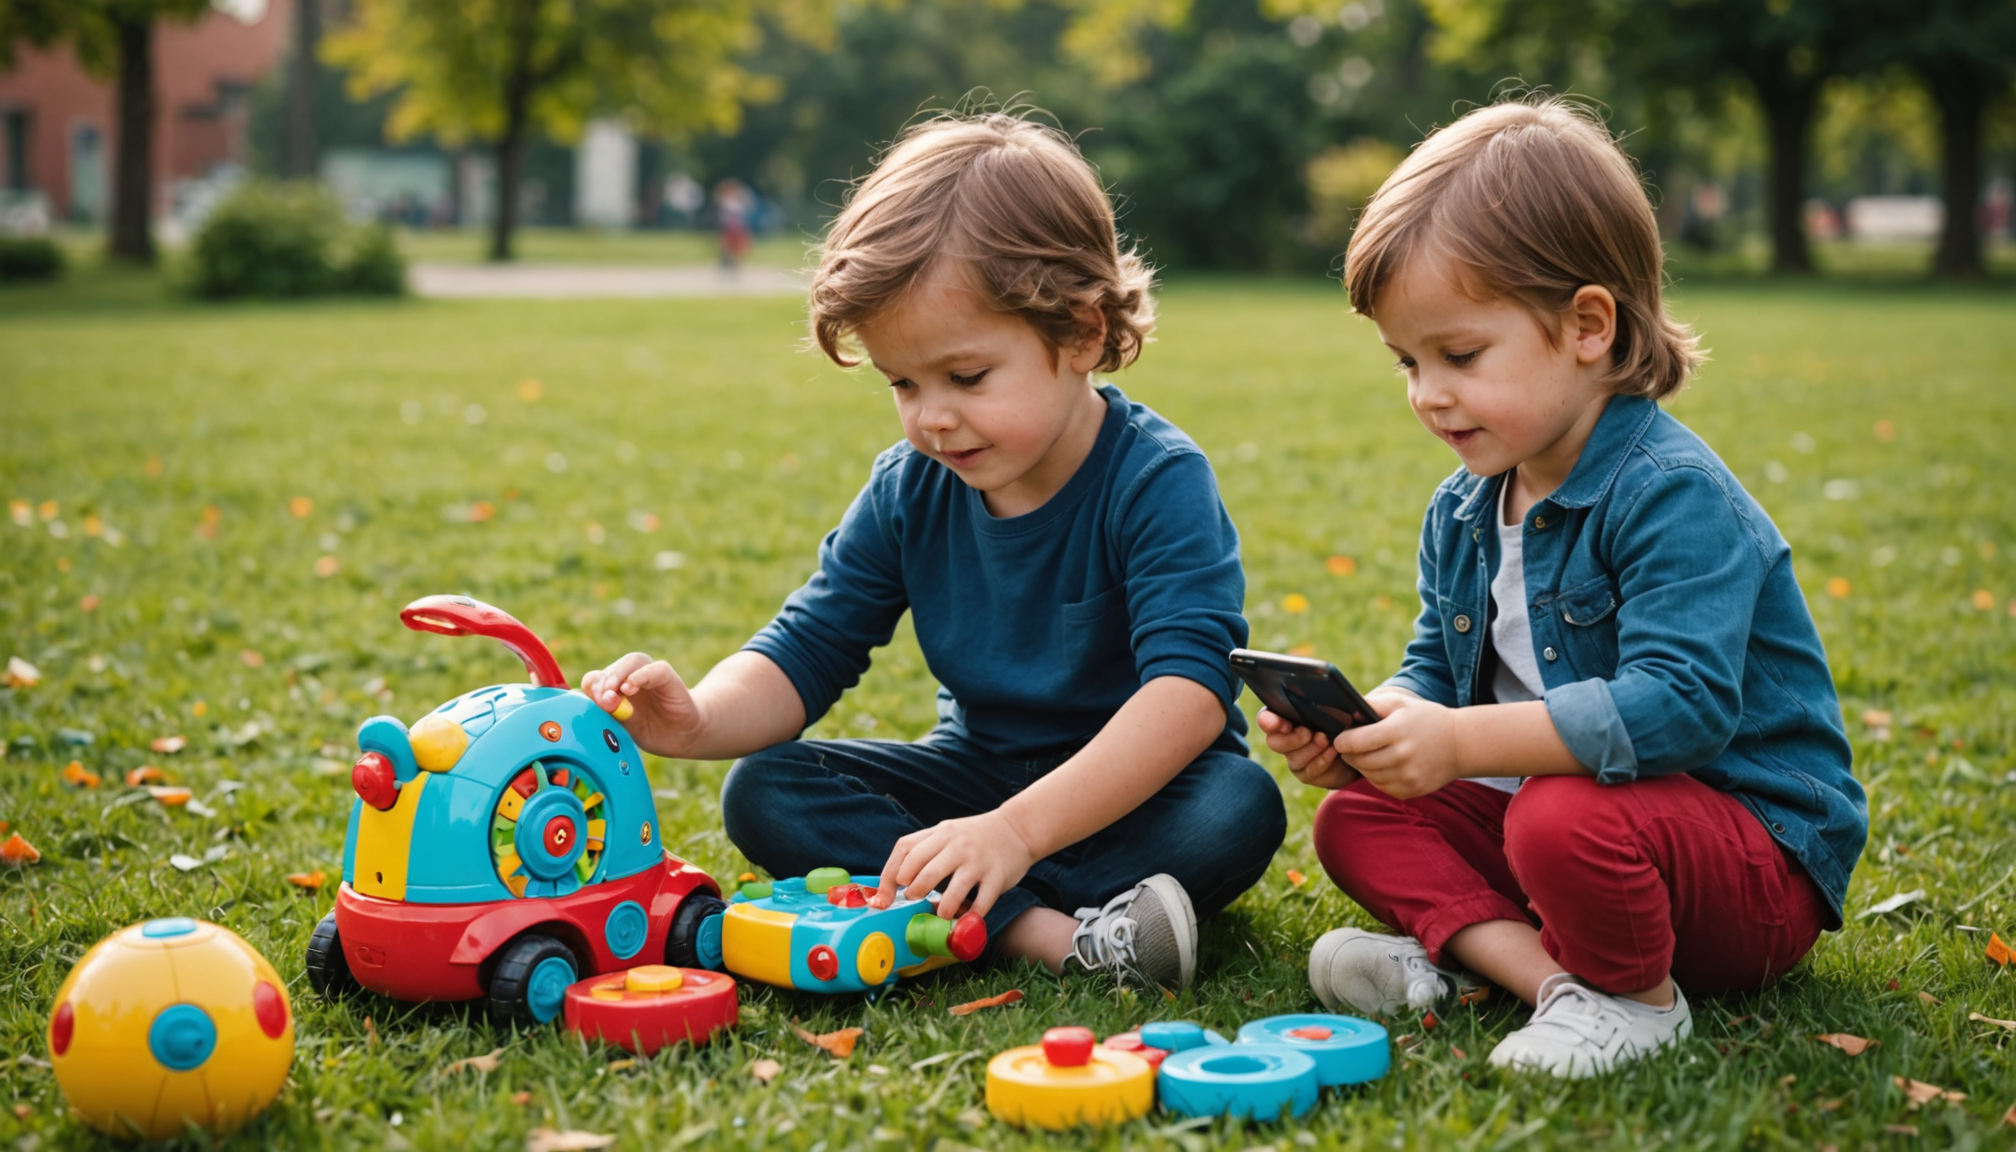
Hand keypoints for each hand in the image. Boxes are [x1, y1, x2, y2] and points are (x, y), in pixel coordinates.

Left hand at [580, 652, 704, 758]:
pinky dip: (641, 674)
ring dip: (619, 673)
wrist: (681, 737)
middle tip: (602, 698)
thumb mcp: (623, 725)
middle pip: (613, 667)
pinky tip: (632, 686)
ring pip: (633, 661)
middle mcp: (633, 678)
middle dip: (604, 682)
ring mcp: (651, 676)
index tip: (592, 701)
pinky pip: (656, 669)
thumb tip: (589, 699)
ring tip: (614, 691)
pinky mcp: (668, 678)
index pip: (598, 678)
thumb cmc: (651, 730)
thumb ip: (607, 712)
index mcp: (617, 689)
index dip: (593, 686)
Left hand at [872, 810, 1036, 921]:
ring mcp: (977, 861)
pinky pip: (981, 903)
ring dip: (941, 909)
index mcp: (940, 833)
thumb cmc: (974, 837)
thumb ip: (924, 851)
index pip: (905, 850)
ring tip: (939, 914)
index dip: (889, 876)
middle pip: (924, 872)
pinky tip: (965, 919)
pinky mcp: (997, 876)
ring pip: (952, 891)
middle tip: (915, 899)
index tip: (884, 899)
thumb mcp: (948, 833)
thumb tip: (895, 884)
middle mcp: (957, 845)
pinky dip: (970, 917)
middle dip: (914, 892)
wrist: (1017, 829)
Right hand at [1255, 707, 1360, 789]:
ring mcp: (1295, 758)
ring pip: (1293, 759)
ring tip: (1327, 740)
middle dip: (1292, 739)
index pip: (1266, 718)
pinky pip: (1309, 772)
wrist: (1357, 746)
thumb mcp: (1340, 708)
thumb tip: (1327, 698)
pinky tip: (1333, 752)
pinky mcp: (1306, 774)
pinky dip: (1322, 761)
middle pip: (1274, 742)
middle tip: (1309, 733)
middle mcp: (1285, 738)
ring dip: (1311, 749)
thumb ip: (1329, 702)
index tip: (1284, 724)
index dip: (1268, 721)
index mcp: (1286, 716)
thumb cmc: (1346, 720)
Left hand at [1330, 692, 1462, 799]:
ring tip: (1364, 756)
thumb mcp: (1400, 703)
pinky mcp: (1412, 790)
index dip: (1342, 741)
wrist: (1461, 744)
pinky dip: (1377, 778)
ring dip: (1362, 767)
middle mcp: (1402, 756)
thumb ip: (1372, 704)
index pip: (1356, 742)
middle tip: (1348, 749)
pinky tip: (1382, 767)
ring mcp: (1408, 776)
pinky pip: (1383, 787)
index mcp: (1397, 731)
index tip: (1339, 739)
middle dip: (1349, 755)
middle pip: (1360, 761)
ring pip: (1369, 776)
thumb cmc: (1426, 718)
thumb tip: (1346, 712)